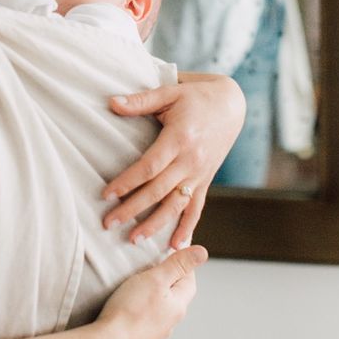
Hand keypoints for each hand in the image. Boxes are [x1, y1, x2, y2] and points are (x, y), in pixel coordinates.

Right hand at [96, 245, 207, 338]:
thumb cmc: (132, 309)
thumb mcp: (156, 279)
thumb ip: (178, 265)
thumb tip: (202, 253)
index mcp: (179, 306)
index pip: (189, 279)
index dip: (182, 262)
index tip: (171, 250)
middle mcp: (171, 321)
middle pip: (175, 293)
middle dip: (167, 277)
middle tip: (152, 263)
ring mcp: (155, 332)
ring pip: (160, 306)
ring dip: (153, 293)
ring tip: (138, 282)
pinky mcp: (140, 337)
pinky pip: (147, 316)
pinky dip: (142, 306)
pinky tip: (129, 303)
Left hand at [102, 74, 244, 248]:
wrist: (231, 105)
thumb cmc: (196, 97)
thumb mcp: (169, 92)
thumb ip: (140, 101)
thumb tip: (111, 102)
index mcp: (180, 138)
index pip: (150, 167)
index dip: (128, 182)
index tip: (107, 194)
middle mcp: (192, 160)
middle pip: (159, 191)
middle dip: (133, 209)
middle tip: (109, 223)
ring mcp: (200, 173)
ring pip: (176, 205)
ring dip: (155, 224)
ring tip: (134, 240)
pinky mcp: (206, 180)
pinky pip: (196, 207)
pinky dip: (187, 227)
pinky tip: (175, 246)